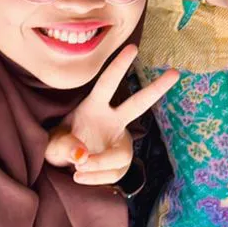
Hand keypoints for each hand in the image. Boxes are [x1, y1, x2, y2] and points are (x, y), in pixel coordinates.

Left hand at [45, 45, 178, 184]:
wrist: (66, 168)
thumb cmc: (60, 146)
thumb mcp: (52, 144)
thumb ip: (63, 146)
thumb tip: (82, 156)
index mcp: (93, 107)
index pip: (107, 84)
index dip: (118, 67)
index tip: (133, 48)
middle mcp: (112, 121)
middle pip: (138, 104)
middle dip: (157, 88)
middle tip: (175, 72)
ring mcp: (119, 142)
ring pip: (122, 155)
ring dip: (100, 165)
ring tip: (78, 170)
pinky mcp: (120, 164)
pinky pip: (112, 174)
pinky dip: (94, 178)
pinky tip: (81, 177)